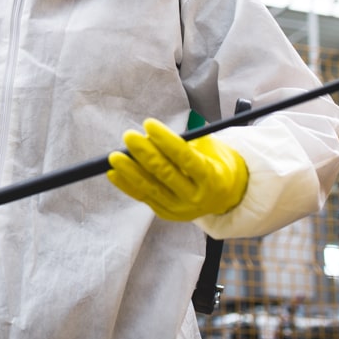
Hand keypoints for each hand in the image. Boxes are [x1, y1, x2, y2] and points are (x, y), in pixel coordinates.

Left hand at [107, 118, 248, 220]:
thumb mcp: (210, 148)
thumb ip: (184, 142)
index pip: (185, 157)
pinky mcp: (166, 213)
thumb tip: (150, 136)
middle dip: (145, 153)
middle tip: (129, 136)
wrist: (225, 195)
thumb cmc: (215, 164)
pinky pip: (143, 197)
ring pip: (151, 188)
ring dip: (130, 171)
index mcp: (211, 177)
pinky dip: (127, 185)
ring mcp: (180, 209)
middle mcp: (196, 197)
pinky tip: (114, 173)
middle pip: (166, 173)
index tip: (149, 124)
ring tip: (115, 156)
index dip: (166, 140)